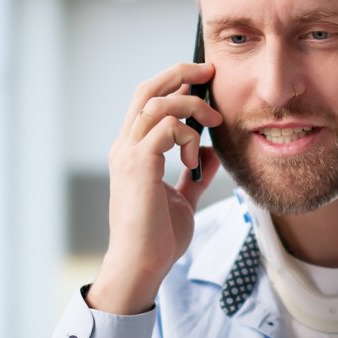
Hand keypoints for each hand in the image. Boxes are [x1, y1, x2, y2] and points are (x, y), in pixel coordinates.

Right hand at [87, 62, 222, 314]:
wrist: (141, 265)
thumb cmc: (157, 238)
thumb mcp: (183, 199)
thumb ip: (195, 175)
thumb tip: (213, 154)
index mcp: (132, 150)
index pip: (148, 100)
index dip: (174, 82)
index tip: (204, 82)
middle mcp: (125, 146)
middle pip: (147, 89)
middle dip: (180, 73)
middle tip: (209, 72)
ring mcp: (128, 154)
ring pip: (158, 103)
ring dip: (192, 106)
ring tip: (213, 124)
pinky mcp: (138, 165)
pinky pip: (165, 128)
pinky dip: (188, 135)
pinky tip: (195, 158)